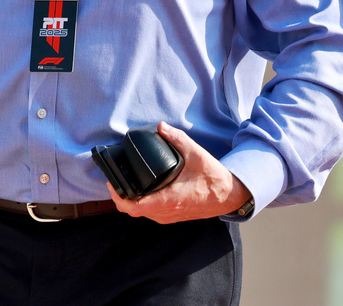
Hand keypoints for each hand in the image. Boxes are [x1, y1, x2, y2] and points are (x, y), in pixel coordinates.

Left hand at [108, 122, 252, 223]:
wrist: (230, 196)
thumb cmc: (214, 177)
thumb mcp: (196, 154)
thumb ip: (177, 139)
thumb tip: (161, 126)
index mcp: (170, 199)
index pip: (136, 207)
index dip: (119, 197)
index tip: (112, 184)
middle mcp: (168, 211)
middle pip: (134, 212)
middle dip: (120, 199)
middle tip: (115, 182)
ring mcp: (171, 216)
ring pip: (142, 214)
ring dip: (130, 203)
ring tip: (124, 185)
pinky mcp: (174, 216)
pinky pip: (151, 214)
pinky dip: (142, 205)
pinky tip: (140, 192)